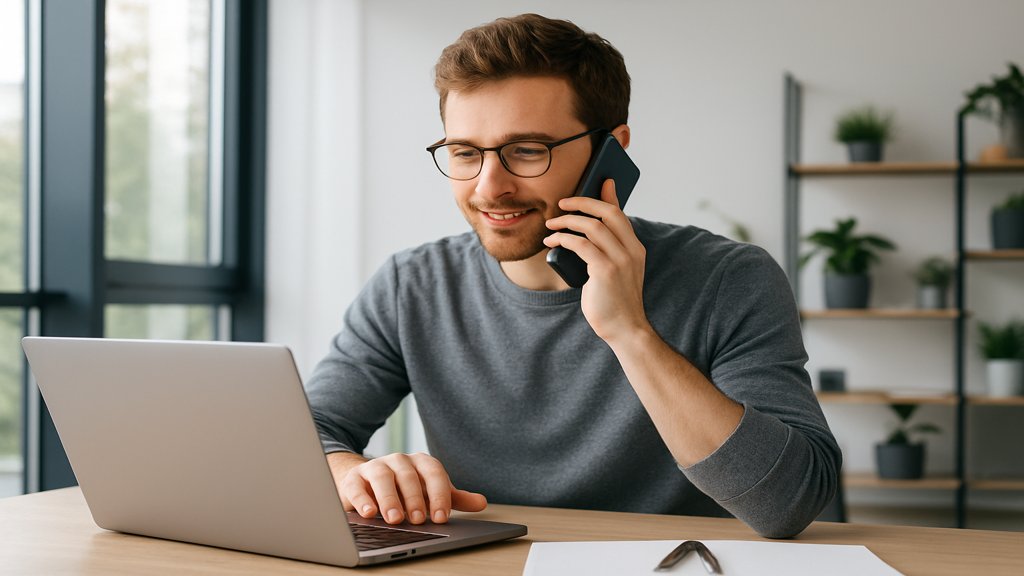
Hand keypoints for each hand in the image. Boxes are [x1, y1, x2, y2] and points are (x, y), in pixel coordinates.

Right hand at [327, 451, 486, 524]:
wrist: (369, 484)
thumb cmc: (405, 490)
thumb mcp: (430, 493)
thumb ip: (453, 498)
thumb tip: (482, 502)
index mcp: (420, 463)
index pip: (433, 472)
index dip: (439, 494)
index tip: (441, 517)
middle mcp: (399, 461)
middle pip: (408, 475)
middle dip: (414, 498)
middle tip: (417, 520)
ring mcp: (375, 467)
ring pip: (382, 476)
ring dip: (389, 498)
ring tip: (394, 519)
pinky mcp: (354, 479)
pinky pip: (357, 486)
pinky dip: (362, 499)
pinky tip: (369, 513)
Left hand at [543, 179, 649, 341]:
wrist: (624, 329)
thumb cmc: (614, 301)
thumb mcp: (614, 270)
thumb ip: (606, 249)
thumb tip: (588, 230)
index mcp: (636, 248)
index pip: (620, 214)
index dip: (608, 196)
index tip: (600, 181)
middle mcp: (631, 250)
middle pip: (608, 213)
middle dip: (582, 202)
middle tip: (562, 203)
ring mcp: (620, 260)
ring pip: (593, 226)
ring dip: (567, 221)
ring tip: (551, 225)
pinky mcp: (606, 271)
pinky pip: (581, 245)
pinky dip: (564, 239)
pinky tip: (553, 242)